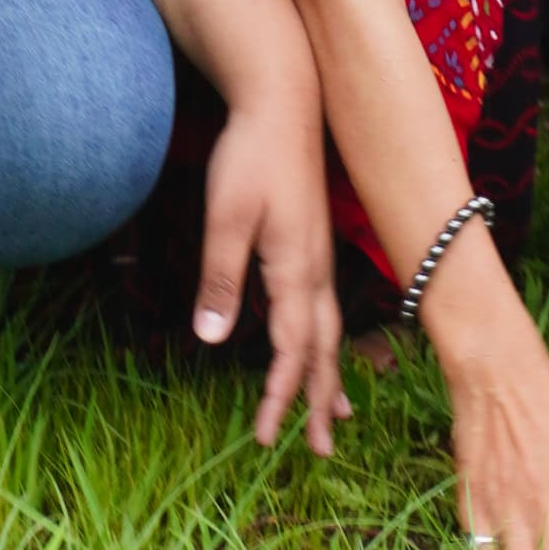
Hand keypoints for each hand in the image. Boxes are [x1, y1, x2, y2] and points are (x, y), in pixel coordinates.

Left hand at [192, 88, 347, 453]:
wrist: (283, 100)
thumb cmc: (252, 156)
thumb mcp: (226, 218)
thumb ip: (220, 279)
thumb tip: (213, 339)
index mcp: (296, 270)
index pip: (293, 351)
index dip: (278, 397)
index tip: (263, 436)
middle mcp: (316, 270)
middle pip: (324, 350)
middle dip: (320, 402)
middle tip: (320, 449)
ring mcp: (319, 256)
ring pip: (330, 330)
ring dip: (331, 375)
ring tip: (336, 413)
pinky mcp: (313, 242)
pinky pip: (324, 308)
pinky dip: (325, 341)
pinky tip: (316, 344)